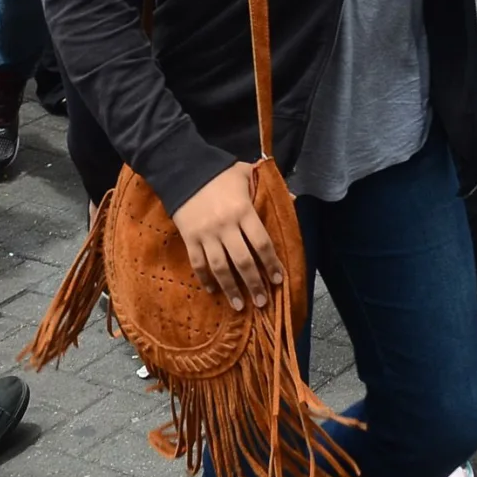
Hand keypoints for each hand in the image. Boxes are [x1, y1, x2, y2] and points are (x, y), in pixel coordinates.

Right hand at [174, 162, 282, 311]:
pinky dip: (205, 279)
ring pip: (220, 267)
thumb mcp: (246, 173)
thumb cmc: (219, 173)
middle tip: (263, 302)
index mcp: (243, 210)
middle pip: (243, 260)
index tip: (278, 279)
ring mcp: (206, 234)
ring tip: (240, 306)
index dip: (271, 263)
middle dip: (254, 283)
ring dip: (231, 289)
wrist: (183, 169)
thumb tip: (293, 197)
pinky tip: (213, 291)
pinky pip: (198, 263)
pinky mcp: (189, 238)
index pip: (261, 242)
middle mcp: (226, 226)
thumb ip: (268, 186)